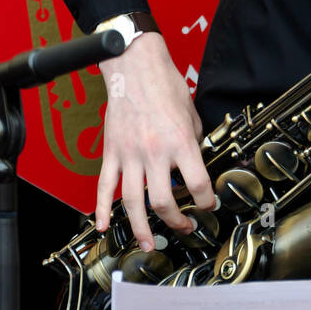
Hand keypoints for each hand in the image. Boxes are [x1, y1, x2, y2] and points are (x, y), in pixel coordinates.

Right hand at [95, 32, 215, 250]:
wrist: (134, 66)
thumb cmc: (165, 85)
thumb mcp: (192, 115)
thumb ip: (193, 143)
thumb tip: (195, 164)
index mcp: (180, 141)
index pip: (197, 184)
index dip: (206, 201)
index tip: (208, 206)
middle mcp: (155, 151)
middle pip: (164, 201)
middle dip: (176, 221)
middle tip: (184, 227)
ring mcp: (130, 153)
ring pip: (133, 202)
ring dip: (141, 227)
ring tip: (148, 243)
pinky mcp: (111, 152)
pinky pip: (104, 186)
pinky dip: (101, 209)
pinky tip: (103, 226)